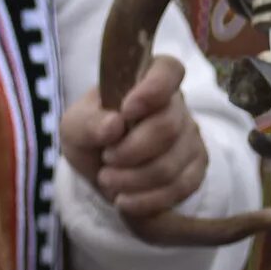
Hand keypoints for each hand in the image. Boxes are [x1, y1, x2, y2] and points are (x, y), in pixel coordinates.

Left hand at [67, 57, 209, 218]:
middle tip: (106, 158)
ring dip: (133, 179)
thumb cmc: (91, 133)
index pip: (168, 69)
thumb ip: (87, 121)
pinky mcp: (195, 168)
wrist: (102, 167)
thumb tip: (114, 124)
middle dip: (130, 150)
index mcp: (146, 79)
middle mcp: (175, 105)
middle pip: (167, 126)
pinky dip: (147, 199)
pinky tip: (125, 200)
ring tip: (107, 180)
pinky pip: (180, 187)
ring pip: (171, 163)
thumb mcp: (75, 125)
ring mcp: (190, 137)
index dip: (152, 89)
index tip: (126, 112)